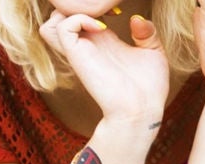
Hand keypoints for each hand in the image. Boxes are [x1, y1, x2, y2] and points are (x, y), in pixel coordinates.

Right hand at [39, 9, 169, 128]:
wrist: (142, 111)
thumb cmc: (149, 90)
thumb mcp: (153, 53)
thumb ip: (147, 32)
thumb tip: (136, 18)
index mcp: (102, 40)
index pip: (80, 16)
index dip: (92, 7)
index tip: (114, 9)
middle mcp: (87, 44)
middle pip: (59, 18)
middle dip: (75, 7)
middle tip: (102, 10)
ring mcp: (81, 50)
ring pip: (51, 22)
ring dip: (70, 12)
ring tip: (96, 16)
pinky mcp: (78, 56)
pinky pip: (63, 27)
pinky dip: (78, 19)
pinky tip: (101, 27)